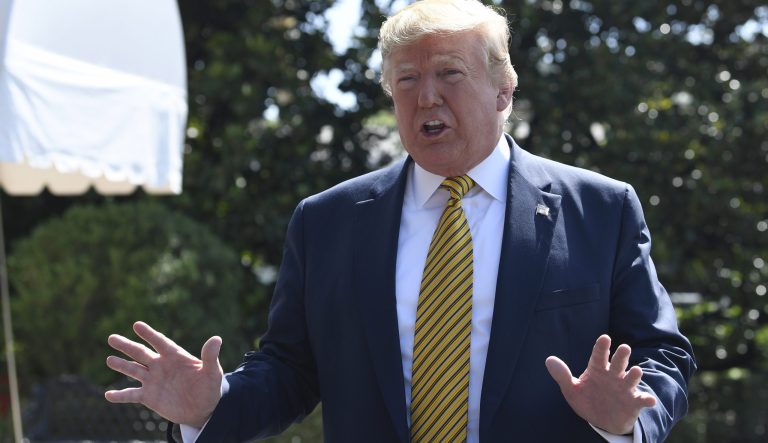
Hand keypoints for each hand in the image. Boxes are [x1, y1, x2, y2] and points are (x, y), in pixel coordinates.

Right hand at [105, 321, 223, 427]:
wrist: (203, 409)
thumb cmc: (209, 388)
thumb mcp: (212, 373)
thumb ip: (210, 357)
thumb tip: (216, 339)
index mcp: (175, 357)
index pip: (160, 342)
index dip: (149, 334)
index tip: (136, 325)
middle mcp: (161, 366)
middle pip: (141, 353)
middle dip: (127, 346)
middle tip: (111, 338)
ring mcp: (153, 381)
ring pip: (133, 370)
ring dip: (121, 365)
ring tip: (109, 359)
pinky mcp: (149, 397)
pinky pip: (131, 395)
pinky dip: (120, 396)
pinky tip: (108, 395)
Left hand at [545, 334, 656, 434]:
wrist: (602, 421)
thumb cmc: (587, 400)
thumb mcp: (572, 389)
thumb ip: (562, 375)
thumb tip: (549, 360)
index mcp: (597, 369)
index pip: (599, 355)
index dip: (602, 347)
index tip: (605, 338)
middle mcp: (613, 375)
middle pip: (618, 363)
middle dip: (621, 356)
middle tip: (624, 348)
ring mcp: (624, 388)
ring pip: (631, 378)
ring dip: (634, 374)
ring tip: (635, 371)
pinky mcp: (633, 402)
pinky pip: (641, 399)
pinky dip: (646, 399)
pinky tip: (649, 400)